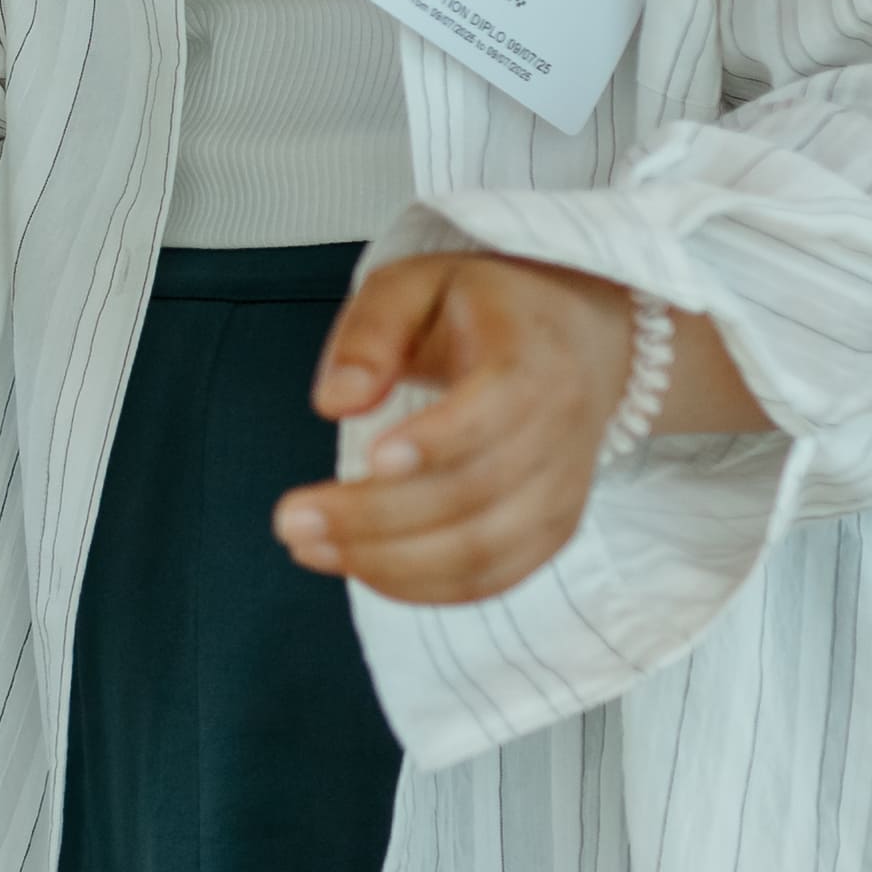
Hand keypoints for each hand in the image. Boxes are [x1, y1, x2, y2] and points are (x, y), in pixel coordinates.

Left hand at [273, 253, 740, 606]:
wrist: (581, 338)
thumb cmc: (484, 307)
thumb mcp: (417, 283)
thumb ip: (371, 331)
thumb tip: (333, 401)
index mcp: (532, 356)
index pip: (499, 406)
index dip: (439, 440)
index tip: (369, 456)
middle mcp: (562, 429)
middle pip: (476, 493)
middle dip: (376, 518)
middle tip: (290, 520)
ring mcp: (564, 489)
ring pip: (483, 551)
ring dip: (390, 563)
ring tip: (309, 547)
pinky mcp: (552, 530)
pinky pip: (493, 578)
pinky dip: (425, 587)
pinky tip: (360, 569)